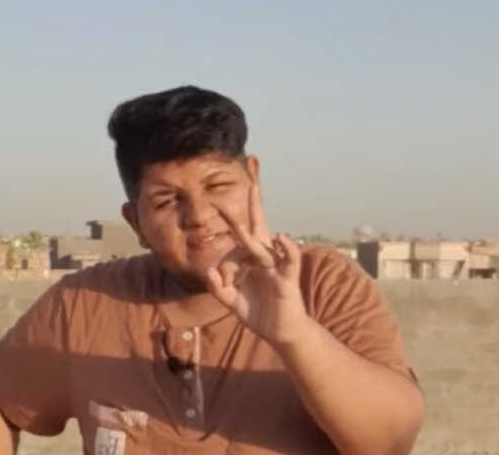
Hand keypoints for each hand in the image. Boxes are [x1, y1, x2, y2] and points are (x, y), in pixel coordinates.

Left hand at [206, 184, 310, 344]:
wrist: (282, 334)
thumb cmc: (260, 312)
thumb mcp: (232, 301)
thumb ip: (219, 288)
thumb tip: (210, 271)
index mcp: (251, 257)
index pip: (239, 233)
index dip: (230, 223)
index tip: (223, 221)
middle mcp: (264, 256)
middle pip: (257, 220)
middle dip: (254, 194)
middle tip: (251, 164)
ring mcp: (276, 266)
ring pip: (262, 242)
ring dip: (253, 222)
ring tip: (250, 194)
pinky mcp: (287, 280)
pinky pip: (289, 261)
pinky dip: (287, 249)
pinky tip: (281, 237)